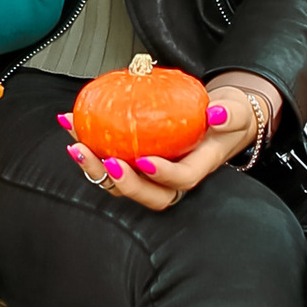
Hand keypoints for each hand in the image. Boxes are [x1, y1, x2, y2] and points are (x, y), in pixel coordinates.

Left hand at [63, 71, 280, 209]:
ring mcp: (152, 174)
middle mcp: (173, 178)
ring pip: (124, 184)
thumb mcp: (235, 111)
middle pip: (148, 195)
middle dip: (124, 183)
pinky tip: (72, 125)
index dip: (163, 176)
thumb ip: (229, 114)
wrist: (220, 117)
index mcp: (199, 166)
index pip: (181, 181)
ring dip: (97, 168)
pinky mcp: (135, 162)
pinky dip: (90, 145)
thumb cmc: (227, 116)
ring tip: (78, 146)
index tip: (145, 160)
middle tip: (106, 160)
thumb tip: (216, 113)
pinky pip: (111, 161)